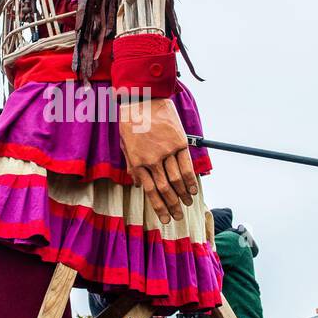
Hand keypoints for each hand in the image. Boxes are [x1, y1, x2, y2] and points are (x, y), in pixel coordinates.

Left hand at [119, 98, 196, 224]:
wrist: (143, 99)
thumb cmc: (131, 121)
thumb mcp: (125, 144)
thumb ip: (131, 165)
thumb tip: (136, 184)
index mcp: (137, 162)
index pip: (150, 191)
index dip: (159, 207)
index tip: (165, 219)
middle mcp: (152, 160)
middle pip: (164, 189)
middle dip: (172, 206)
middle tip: (178, 217)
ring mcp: (166, 152)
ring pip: (176, 180)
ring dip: (182, 195)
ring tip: (187, 205)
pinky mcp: (179, 143)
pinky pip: (186, 165)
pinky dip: (190, 179)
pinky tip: (193, 190)